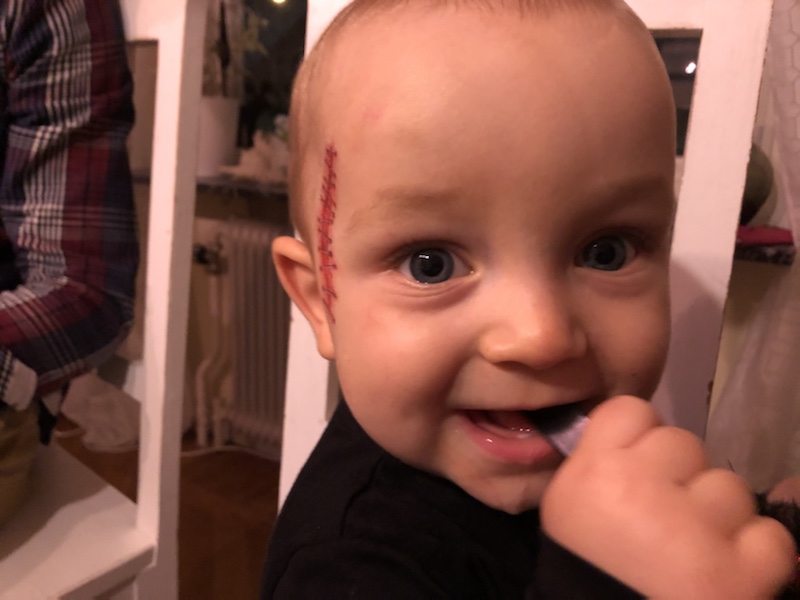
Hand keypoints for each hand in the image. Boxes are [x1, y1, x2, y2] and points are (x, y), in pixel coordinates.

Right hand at [540, 395, 795, 598]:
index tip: (637, 468)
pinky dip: (754, 551)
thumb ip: (598, 460)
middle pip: (683, 443)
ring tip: (692, 546)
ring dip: (717, 512)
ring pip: (729, 485)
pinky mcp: (739, 573)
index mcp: (593, 472)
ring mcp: (694, 528)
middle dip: (679, 475)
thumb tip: (637, 433)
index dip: (640, 438)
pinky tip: (724, 566)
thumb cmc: (583, 564)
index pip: (633, 411)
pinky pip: (769, 534)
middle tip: (662, 516)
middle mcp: (641, 488)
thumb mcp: (566, 504)